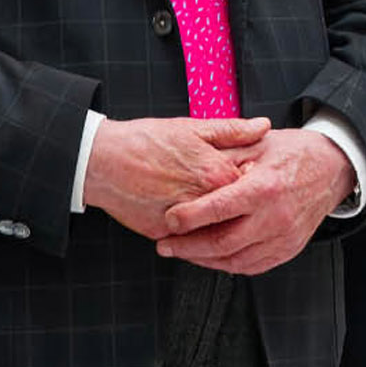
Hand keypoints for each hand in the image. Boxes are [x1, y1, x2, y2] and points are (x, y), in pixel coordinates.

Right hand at [88, 112, 266, 239]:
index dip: (256, 185)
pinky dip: (193, 234)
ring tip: (216, 214)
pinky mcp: (163, 233)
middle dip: (240, 210)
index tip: (257, 181)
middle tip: (239, 202)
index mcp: (216, 173)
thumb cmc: (144, 141)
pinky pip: (188, 240)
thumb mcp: (192, 127)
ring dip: (217, 226)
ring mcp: (183, 221)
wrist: (102, 160)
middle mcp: (202, 200)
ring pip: (213, 232)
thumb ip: (233, 129)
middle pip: (236, 214)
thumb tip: (263, 126)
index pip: (253, 188)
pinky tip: (194, 224)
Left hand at [156, 127, 345, 275]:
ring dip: (204, 260)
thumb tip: (188, 168)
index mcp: (264, 187)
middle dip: (188, 248)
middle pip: (223, 244)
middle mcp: (276, 217)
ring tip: (183, 252)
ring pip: (235, 261)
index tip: (168, 220)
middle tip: (165, 245)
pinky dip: (227, 265)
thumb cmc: (294, 152)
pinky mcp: (289, 249)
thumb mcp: (257, 144)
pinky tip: (211, 257)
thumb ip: (223, 156)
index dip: (189, 218)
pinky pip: (252, 266)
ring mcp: (284, 238)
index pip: (219, 209)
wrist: (333, 168)